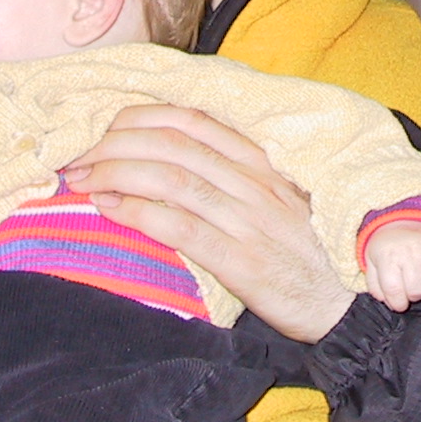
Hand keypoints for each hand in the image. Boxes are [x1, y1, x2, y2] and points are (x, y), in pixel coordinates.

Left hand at [62, 103, 355, 341]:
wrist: (344, 305)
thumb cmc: (303, 251)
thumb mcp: (276, 200)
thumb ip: (234, 176)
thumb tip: (172, 158)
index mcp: (262, 163)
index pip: (192, 120)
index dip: (140, 116)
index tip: (102, 125)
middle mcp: (255, 183)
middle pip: (172, 144)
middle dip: (115, 142)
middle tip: (76, 153)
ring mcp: (249, 220)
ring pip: (171, 178)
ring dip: (116, 171)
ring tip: (81, 177)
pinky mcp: (242, 261)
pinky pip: (180, 227)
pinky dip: (138, 212)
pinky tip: (108, 207)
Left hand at [362, 221, 420, 311]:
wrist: (404, 219)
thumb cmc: (387, 247)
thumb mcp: (372, 263)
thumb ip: (375, 286)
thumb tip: (389, 302)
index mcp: (388, 255)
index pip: (394, 290)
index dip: (397, 304)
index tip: (398, 302)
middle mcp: (411, 251)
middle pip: (416, 291)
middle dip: (413, 298)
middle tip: (410, 291)